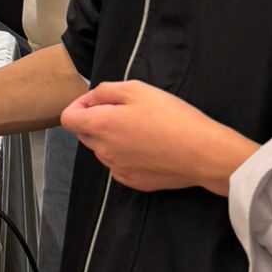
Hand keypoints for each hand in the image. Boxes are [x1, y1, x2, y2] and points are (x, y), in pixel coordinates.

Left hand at [59, 80, 258, 194]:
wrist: (203, 153)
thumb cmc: (172, 117)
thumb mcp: (137, 89)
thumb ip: (106, 91)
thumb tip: (92, 99)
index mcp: (100, 126)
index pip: (68, 119)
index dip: (79, 105)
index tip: (97, 100)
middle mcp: (104, 151)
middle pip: (85, 134)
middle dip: (95, 120)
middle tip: (123, 110)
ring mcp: (118, 170)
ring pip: (103, 150)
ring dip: (111, 138)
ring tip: (140, 128)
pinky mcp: (134, 183)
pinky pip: (119, 166)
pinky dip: (126, 155)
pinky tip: (148, 147)